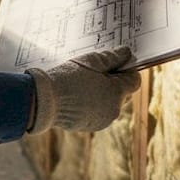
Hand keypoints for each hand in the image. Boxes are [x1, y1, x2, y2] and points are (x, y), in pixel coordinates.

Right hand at [26, 46, 140, 132]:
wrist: (44, 101)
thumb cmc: (68, 78)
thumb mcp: (91, 61)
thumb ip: (113, 57)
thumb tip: (127, 53)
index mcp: (117, 93)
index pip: (135, 80)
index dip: (127, 69)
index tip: (116, 61)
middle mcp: (114, 110)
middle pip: (123, 93)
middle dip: (115, 81)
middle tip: (97, 70)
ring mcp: (102, 121)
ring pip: (110, 103)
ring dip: (104, 93)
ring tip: (85, 82)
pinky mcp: (90, 126)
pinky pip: (99, 112)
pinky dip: (93, 103)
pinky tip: (79, 94)